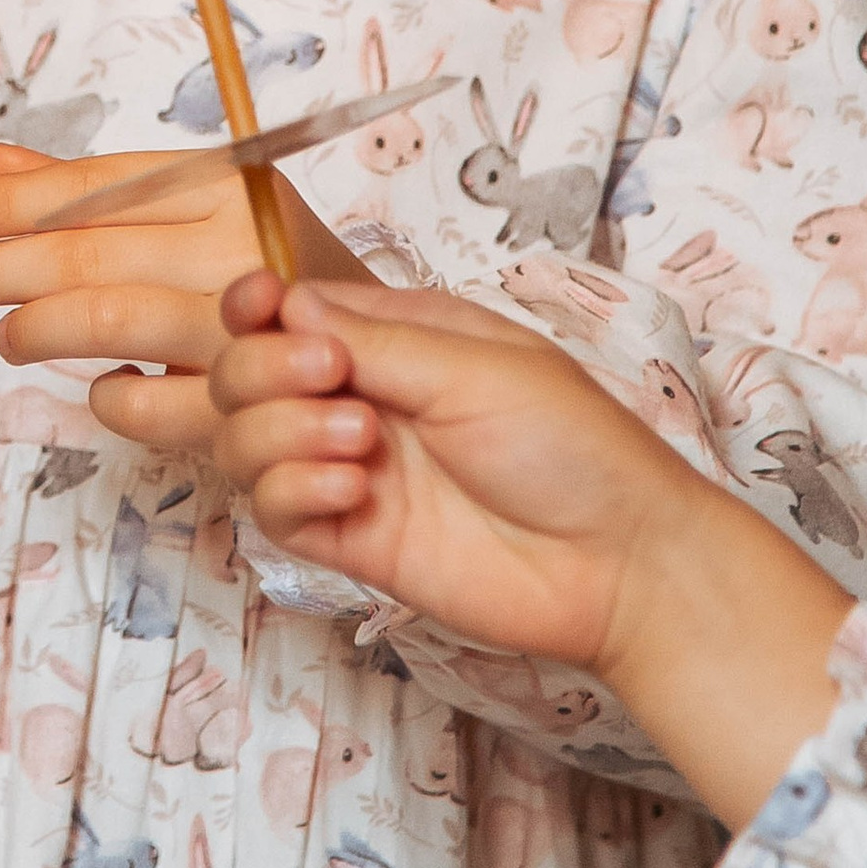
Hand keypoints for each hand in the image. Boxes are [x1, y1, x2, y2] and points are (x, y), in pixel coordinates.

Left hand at [0, 142, 353, 464]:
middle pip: (88, 250)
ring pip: (114, 318)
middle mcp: (239, 243)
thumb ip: (93, 190)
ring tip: (0, 337)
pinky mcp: (258, 394)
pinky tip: (95, 391)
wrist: (400, 354)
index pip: (95, 186)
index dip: (11, 201)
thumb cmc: (282, 272)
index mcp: (228, 181)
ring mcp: (251, 320)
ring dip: (37, 328)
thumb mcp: (197, 210)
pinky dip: (114, 400)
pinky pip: (155, 404)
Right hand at [211, 272, 850, 825]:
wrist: (620, 562)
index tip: (256, 309)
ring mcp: (352, 469)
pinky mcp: (351, 539)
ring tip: (357, 445)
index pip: (290, 311)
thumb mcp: (476, 365)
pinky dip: (293, 491)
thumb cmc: (576, 446)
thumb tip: (286, 304)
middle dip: (263, 371)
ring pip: (246, 440)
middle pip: (248, 373)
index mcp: (397, 339)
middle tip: (328, 381)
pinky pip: (275, 509)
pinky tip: (354, 492)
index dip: (255, 308)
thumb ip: (374, 339)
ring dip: (280, 433)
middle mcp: (364, 398)